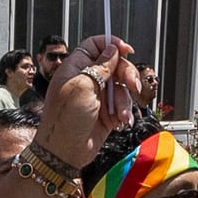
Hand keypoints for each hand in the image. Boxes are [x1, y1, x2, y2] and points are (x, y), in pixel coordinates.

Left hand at [40, 36, 138, 171]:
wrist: (64, 152)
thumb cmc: (65, 119)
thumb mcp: (83, 87)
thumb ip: (101, 67)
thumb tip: (113, 50)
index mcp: (76, 67)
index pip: (95, 45)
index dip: (111, 44)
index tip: (127, 50)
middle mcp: (88, 79)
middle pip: (115, 65)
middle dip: (127, 74)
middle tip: (133, 85)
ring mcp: (98, 96)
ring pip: (122, 86)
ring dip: (124, 100)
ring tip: (119, 114)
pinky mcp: (107, 112)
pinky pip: (123, 105)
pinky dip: (124, 112)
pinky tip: (120, 122)